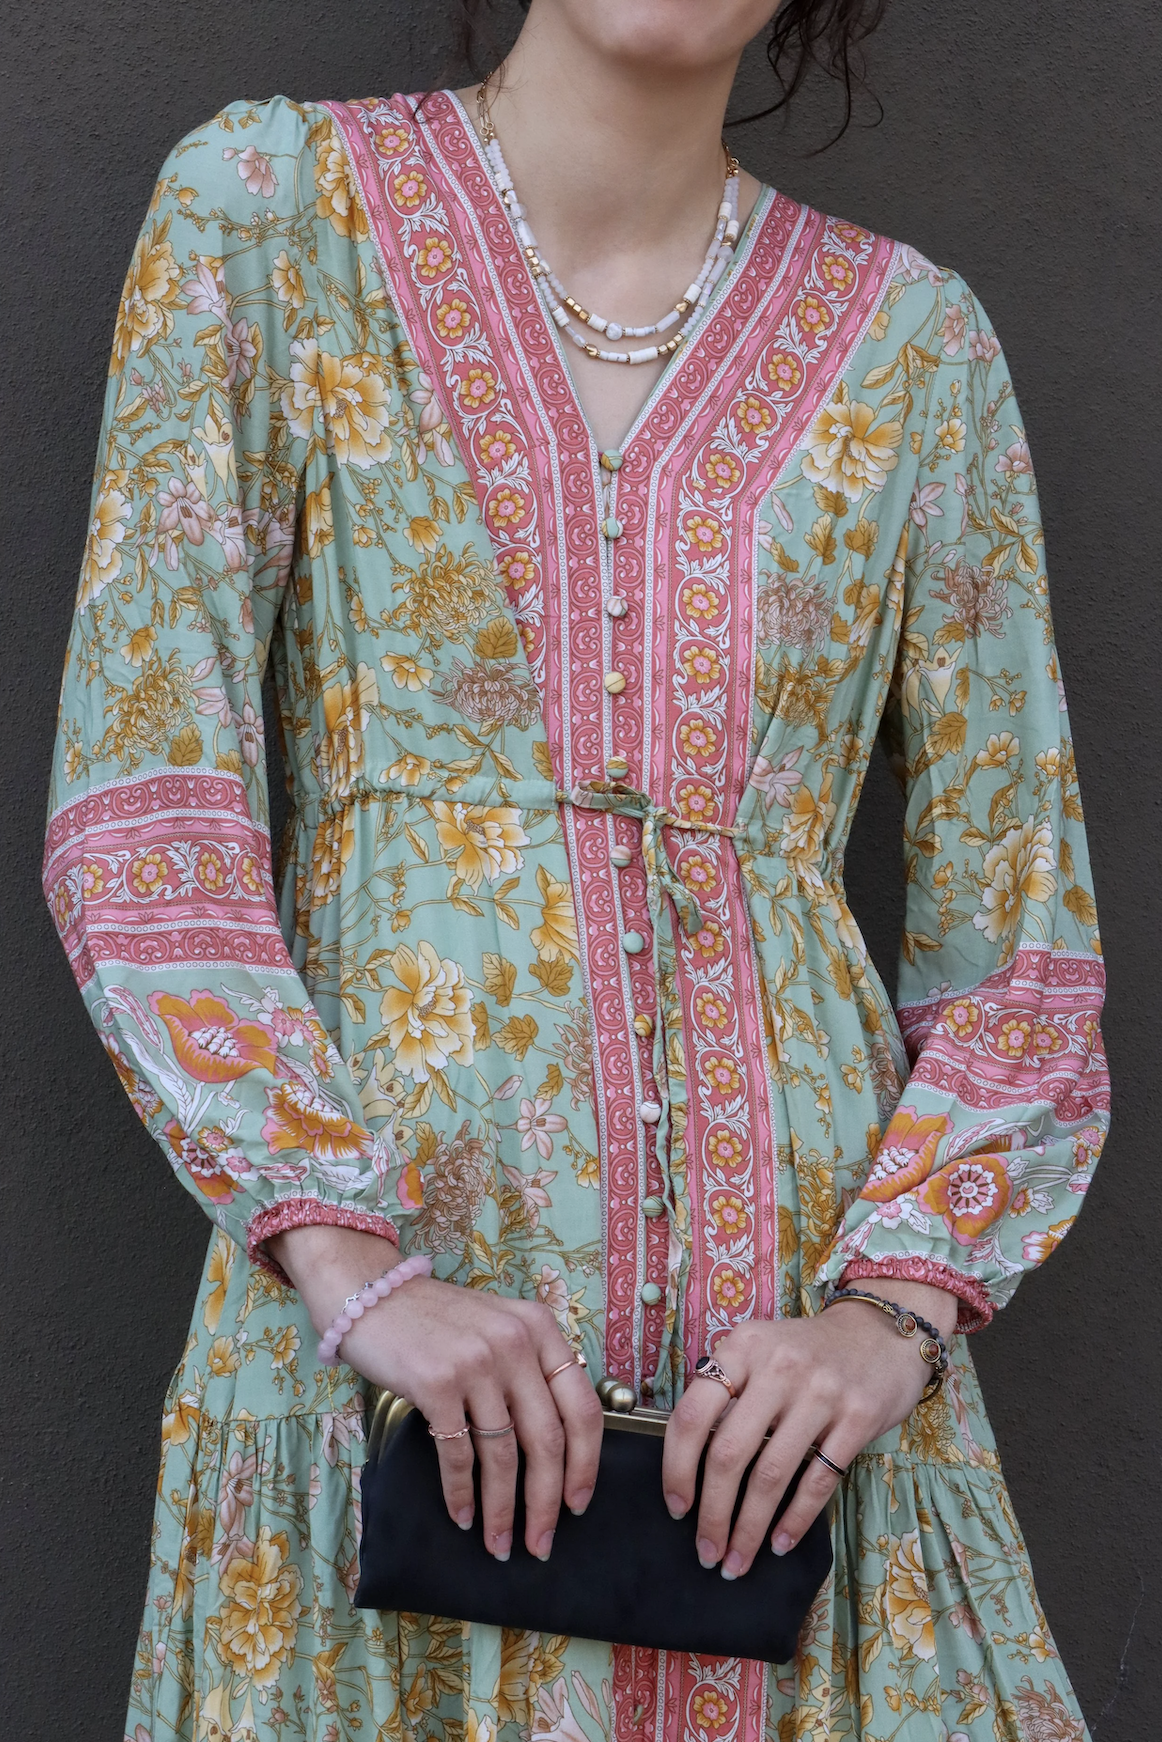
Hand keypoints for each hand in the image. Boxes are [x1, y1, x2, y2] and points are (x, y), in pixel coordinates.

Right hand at [268, 1224, 602, 1561]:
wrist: (372, 1294)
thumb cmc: (437, 1321)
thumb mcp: (498, 1328)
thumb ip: (529, 1370)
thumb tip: (555, 1446)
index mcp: (540, 1329)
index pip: (583, 1408)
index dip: (585, 1465)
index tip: (577, 1505)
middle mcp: (515, 1343)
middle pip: (548, 1441)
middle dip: (546, 1503)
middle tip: (540, 1544)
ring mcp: (476, 1362)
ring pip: (503, 1455)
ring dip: (502, 1510)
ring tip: (500, 1544)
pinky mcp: (436, 1383)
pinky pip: (458, 1454)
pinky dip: (461, 1493)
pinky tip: (461, 1516)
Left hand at [661, 1280, 957, 1578]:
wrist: (881, 1331)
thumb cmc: (808, 1350)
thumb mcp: (760, 1350)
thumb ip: (727, 1391)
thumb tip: (689, 1462)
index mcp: (742, 1348)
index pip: (692, 1415)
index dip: (676, 1468)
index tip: (677, 1507)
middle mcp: (777, 1367)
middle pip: (728, 1454)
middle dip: (713, 1514)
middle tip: (707, 1553)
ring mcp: (820, 1392)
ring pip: (771, 1475)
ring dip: (749, 1529)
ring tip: (737, 1561)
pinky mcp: (858, 1417)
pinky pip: (818, 1480)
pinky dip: (795, 1520)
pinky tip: (780, 1543)